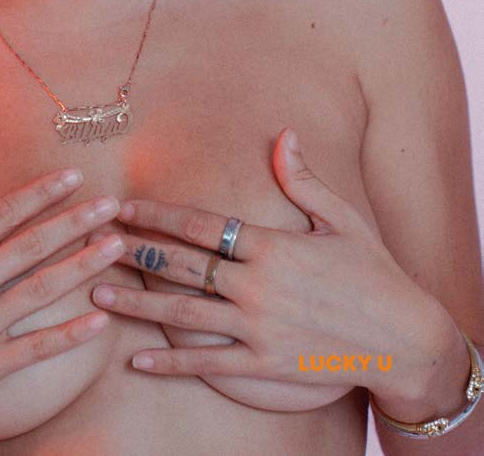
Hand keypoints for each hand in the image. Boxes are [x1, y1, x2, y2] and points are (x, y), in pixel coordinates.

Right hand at [0, 159, 123, 441]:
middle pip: (27, 248)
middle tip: (112, 204)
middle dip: (72, 222)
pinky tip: (102, 319)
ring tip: (116, 246)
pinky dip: (68, 335)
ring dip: (81, 267)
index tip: (73, 176)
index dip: (38, 194)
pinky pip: (33, 349)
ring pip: (38, 292)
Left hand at [88, 128, 437, 412]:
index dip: (156, 215)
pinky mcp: (264, 365)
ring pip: (184, 313)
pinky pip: (208, 364)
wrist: (405, 339)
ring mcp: (258, 328)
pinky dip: (170, 362)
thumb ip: (303, 179)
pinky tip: (137, 359)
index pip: (199, 225)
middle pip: (182, 266)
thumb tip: (283, 135)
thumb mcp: (341, 219)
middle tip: (95, 242)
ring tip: (98, 291)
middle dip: (135, 251)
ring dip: (137, 302)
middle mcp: (257, 286)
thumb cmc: (373, 272)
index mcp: (271, 245)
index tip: (124, 206)